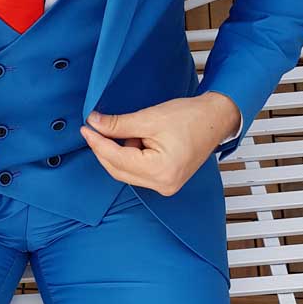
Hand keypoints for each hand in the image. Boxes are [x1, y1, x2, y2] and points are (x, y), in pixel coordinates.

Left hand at [80, 91, 239, 195]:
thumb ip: (119, 124)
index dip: (98, 143)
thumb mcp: (150, 118)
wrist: (216, 119)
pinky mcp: (166, 181)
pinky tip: (136, 140)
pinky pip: (137, 172)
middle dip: (105, 149)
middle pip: (119, 170)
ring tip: (130, 130)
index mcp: (161, 171)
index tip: (86, 129)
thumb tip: (95, 124)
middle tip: (95, 128)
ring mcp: (165, 186)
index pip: (117, 159)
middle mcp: (163, 185)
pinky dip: (130, 156)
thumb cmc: (192, 117)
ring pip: (126, 172)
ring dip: (119, 152)